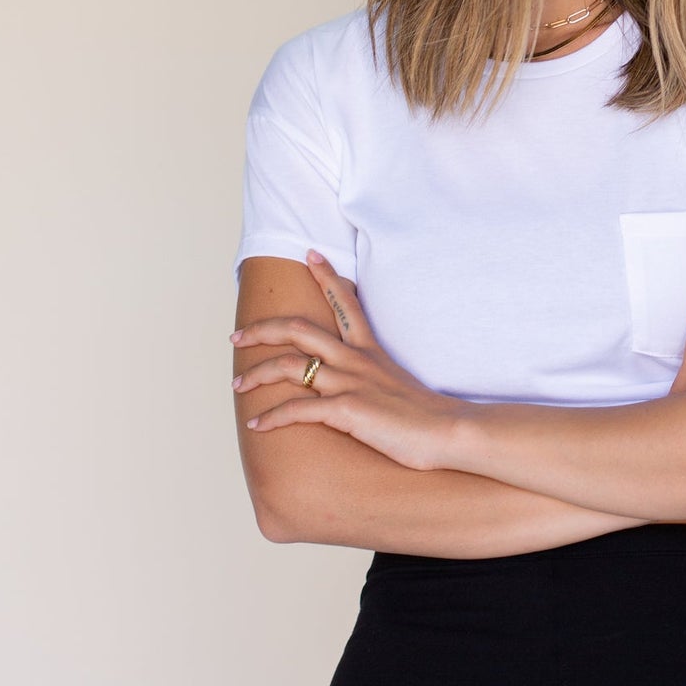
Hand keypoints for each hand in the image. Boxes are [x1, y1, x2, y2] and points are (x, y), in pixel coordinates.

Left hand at [230, 251, 464, 470]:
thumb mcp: (400, 386)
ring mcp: (349, 384)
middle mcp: (355, 361)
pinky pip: (297, 410)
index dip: (327, 276)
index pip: (346, 303)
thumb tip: (369, 388)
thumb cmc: (428, 417)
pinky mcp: (346, 410)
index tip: (311, 253)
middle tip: (236, 335)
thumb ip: (378, 379)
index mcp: (370, 352)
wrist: (449, 432)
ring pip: (288, 366)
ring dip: (256, 375)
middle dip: (261, 330)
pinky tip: (257, 425)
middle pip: (298, 329)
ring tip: (237, 385)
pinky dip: (271, 417)